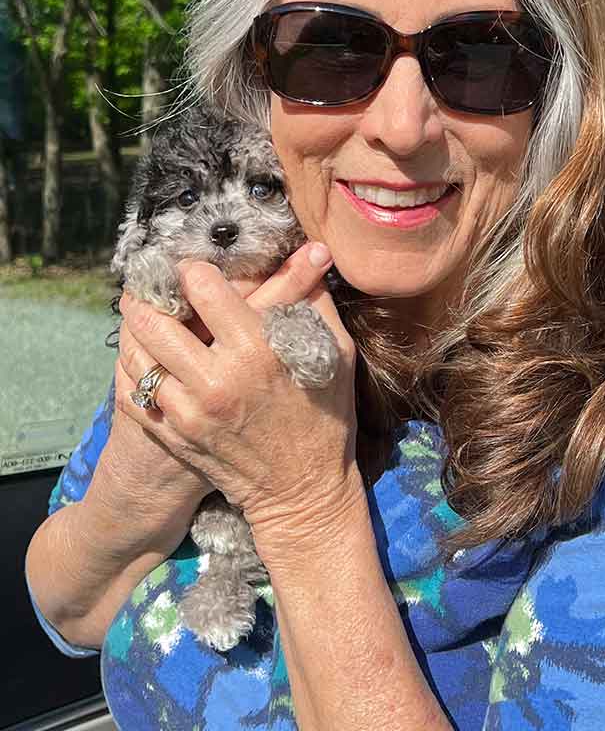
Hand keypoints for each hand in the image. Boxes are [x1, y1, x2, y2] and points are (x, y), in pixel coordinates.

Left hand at [117, 242, 360, 550]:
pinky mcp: (175, 437)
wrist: (304, 493)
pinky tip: (139, 359)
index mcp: (257, 350)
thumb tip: (312, 252)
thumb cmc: (326, 418)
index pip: (202, 288)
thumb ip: (314, 300)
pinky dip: (129, 373)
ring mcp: (190, 412)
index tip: (191, 268)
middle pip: (154, 320)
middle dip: (144, 295)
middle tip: (145, 286)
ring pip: (135, 357)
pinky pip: (132, 396)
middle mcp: (216, 379)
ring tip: (138, 317)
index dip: (191, 269)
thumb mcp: (335, 355)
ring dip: (132, 331)